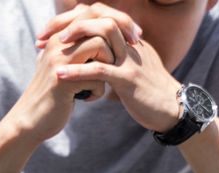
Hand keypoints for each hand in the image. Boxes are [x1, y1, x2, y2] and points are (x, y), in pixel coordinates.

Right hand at [3, 24, 118, 143]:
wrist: (30, 121)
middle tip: (108, 71)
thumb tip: (98, 40)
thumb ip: (73, 53)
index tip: (107, 59)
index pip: (90, 20)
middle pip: (98, 31)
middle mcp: (58, 45)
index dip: (106, 38)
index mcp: (57, 38)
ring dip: (107, 68)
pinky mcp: (65, 82)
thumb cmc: (50, 96)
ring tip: (98, 84)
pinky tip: (88, 99)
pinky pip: (97, 78)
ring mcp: (60, 62)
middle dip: (111, 51)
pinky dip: (98, 91)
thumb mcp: (59, 69)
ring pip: (100, 47)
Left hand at [35, 3, 182, 131]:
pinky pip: (100, 69)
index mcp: (128, 40)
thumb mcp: (133, 71)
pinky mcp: (128, 79)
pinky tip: (60, 75)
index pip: (98, 17)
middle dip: (68, 22)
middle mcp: (129, 43)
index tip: (50, 32)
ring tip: (51, 47)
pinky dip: (77, 71)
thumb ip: (118, 62)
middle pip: (98, 16)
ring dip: (74, 37)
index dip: (73, 20)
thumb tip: (100, 62)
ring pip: (101, 34)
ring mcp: (129, 59)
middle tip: (45, 36)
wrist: (173, 111)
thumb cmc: (151, 95)